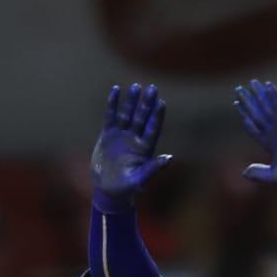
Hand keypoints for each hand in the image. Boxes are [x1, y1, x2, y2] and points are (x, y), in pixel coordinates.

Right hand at [90, 83, 171, 205]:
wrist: (107, 190)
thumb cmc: (126, 188)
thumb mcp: (139, 180)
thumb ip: (153, 169)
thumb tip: (169, 158)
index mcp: (145, 149)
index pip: (153, 129)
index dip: (157, 116)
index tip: (161, 102)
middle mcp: (135, 139)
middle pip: (142, 117)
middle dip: (147, 104)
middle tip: (152, 88)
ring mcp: (122, 135)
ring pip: (127, 114)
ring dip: (131, 101)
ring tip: (136, 86)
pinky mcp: (108, 134)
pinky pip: (111, 116)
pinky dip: (113, 104)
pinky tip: (116, 90)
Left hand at [233, 79, 276, 191]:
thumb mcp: (275, 175)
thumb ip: (259, 173)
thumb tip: (243, 172)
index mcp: (269, 143)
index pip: (253, 126)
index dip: (245, 116)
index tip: (237, 104)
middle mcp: (275, 132)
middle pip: (258, 113)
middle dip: (249, 102)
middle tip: (239, 89)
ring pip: (268, 108)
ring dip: (260, 95)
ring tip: (252, 83)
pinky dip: (275, 97)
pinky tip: (268, 87)